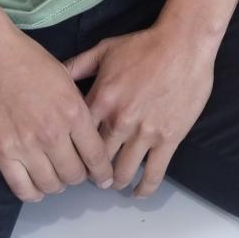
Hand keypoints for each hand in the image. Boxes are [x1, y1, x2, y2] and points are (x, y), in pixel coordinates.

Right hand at [0, 16, 113, 201]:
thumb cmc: (26, 58)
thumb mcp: (64, 76)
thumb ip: (77, 106)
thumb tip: (88, 132)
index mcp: (73, 111)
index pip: (96, 156)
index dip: (103, 172)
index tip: (104, 178)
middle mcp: (53, 132)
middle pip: (74, 175)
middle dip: (77, 176)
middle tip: (73, 171)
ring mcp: (26, 145)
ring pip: (50, 185)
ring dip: (55, 184)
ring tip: (53, 176)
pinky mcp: (1, 152)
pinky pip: (22, 188)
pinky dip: (32, 192)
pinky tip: (34, 185)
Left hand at [65, 26, 216, 196]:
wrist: (183, 44)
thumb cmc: (144, 45)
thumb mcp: (105, 50)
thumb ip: (78, 65)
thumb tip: (55, 73)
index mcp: (101, 100)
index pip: (78, 139)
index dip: (74, 153)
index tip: (74, 159)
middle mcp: (119, 121)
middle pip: (99, 160)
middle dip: (94, 172)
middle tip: (95, 176)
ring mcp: (145, 132)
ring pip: (125, 172)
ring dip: (118, 181)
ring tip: (116, 182)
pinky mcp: (169, 138)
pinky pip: (154, 173)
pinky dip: (145, 188)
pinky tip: (140, 193)